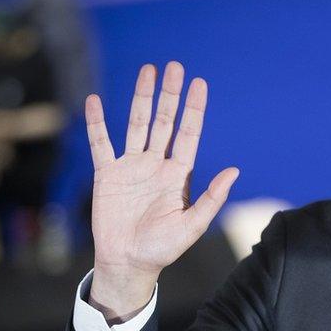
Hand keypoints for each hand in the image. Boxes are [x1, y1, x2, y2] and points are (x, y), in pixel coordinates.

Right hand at [85, 61, 238, 321]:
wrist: (129, 262)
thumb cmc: (163, 248)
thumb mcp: (192, 225)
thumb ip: (211, 198)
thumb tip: (235, 171)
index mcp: (178, 175)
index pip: (188, 134)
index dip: (194, 109)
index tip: (199, 84)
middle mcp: (156, 165)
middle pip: (163, 121)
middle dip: (169, 95)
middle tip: (174, 67)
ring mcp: (131, 167)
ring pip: (136, 124)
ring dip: (141, 98)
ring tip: (147, 71)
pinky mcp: (107, 175)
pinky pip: (101, 143)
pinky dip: (97, 123)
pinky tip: (95, 101)